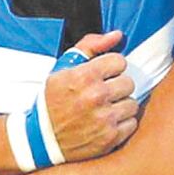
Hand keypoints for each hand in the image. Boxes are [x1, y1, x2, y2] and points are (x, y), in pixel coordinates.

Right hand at [42, 31, 141, 162]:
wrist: (41, 139)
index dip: (111, 68)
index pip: (119, 61)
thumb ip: (90, 46)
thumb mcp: (63, 68)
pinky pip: (131, 123)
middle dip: (117, 86)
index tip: (102, 76)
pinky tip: (106, 123)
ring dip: (121, 106)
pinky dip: (121, 124)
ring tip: (105, 109)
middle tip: (103, 94)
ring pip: (132, 103)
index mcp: (84, 76)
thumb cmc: (53, 101)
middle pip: (128, 82)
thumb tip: (118, 35)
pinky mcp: (110, 138)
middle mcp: (96, 96)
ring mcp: (104, 119)